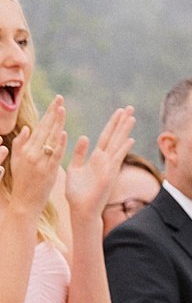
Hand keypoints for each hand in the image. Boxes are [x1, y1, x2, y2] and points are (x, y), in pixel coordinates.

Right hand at [5, 95, 65, 215]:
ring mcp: (40, 162)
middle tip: (60, 99)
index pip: (39, 127)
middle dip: (53, 113)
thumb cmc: (21, 182)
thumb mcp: (17, 161)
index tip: (55, 103)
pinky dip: (59, 145)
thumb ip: (21, 144)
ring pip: (50, 139)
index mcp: (25, 149)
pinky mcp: (48, 172)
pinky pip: (54, 156)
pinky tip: (63, 133)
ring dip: (57, 123)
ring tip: (63, 109)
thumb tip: (28, 128)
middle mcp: (32, 153)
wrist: (25, 202)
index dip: (48, 114)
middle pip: (44, 129)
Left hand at [63, 106, 136, 228]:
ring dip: (124, 131)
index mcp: (96, 158)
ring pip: (118, 144)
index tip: (119, 112)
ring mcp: (109, 167)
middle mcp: (105, 161)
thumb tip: (84, 137)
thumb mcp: (74, 168)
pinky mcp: (109, 175)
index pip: (106, 137)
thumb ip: (79, 153)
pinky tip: (130, 139)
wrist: (81, 210)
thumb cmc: (77, 193)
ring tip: (132, 116)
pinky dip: (123, 149)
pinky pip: (116, 158)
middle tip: (130, 107)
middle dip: (122, 122)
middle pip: (115, 137)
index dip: (113, 124)